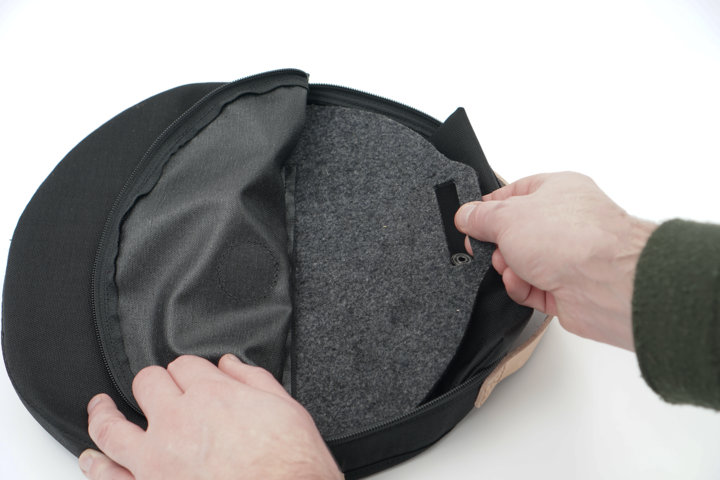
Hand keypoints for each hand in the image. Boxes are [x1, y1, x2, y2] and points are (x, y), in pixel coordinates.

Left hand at [79, 354, 340, 479]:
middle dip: (155, 382)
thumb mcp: (286, 409)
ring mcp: (156, 461)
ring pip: (111, 427)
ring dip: (103, 413)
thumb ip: (253, 380)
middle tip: (159, 389)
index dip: (190, 369)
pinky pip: (109, 476)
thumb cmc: (291, 466)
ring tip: (100, 407)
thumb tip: (231, 365)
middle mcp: (177, 423)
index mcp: (212, 396)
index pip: (185, 365)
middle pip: (148, 384)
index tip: (193, 377)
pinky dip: (96, 465)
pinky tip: (93, 458)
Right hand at [455, 172, 655, 350]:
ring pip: (521, 263)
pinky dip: (522, 288)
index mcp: (558, 190)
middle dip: (498, 245)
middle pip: (516, 232)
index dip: (489, 207)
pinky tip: (523, 285)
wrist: (608, 283)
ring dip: (509, 269)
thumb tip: (465, 216)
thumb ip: (481, 217)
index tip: (470, 219)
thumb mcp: (507, 217)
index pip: (515, 193)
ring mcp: (569, 256)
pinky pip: (532, 287)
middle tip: (491, 248)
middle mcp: (566, 221)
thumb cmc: (574, 238)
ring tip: (512, 268)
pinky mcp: (568, 288)